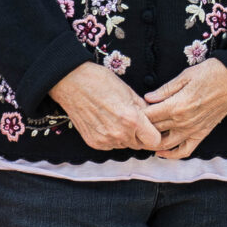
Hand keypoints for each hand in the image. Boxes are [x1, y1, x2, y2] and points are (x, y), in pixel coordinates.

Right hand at [49, 63, 164, 150]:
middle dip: (140, 135)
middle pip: (140, 145)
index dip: (154, 133)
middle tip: (132, 120)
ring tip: (116, 118)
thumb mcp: (129, 91)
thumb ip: (143, 108)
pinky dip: (111, 137)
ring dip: (125, 137)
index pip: (154, 141)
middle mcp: (119, 134)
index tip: (150, 127)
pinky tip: (105, 122)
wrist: (71, 82)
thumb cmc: (100, 81)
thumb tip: (152, 117)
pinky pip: (111, 145)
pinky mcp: (94, 143)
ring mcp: (105, 140)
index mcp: (132, 120)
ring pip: (125, 145)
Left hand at [144, 57, 226, 160]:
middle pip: (154, 130)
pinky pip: (185, 151)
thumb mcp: (185, 76)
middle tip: (134, 124)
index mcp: (175, 106)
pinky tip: (161, 152)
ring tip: (143, 138)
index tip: (132, 111)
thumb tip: (147, 98)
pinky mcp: (201, 134)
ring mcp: (192, 130)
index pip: (148, 116)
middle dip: (142, 128)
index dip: (137, 115)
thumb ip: (165, 90)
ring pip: (165, 143)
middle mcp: (182, 122)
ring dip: (152, 143)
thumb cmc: (211, 74)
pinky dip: (172, 155)